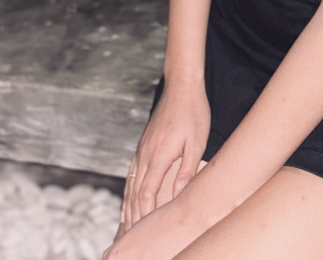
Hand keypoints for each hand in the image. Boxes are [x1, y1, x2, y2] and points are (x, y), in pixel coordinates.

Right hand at [120, 75, 210, 230]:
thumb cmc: (193, 112)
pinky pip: (132, 172)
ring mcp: (142, 149)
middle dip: (134, 215)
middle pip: (135, 191)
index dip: (145, 213)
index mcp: (159, 155)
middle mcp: (145, 154)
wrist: (181, 86)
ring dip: (128, 205)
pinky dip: (128, 189)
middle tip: (134, 237)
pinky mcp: (143, 144)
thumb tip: (179, 194)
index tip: (146, 230)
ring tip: (126, 226)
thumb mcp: (196, 142)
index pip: (146, 192)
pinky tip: (128, 198)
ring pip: (130, 183)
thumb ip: (187, 170)